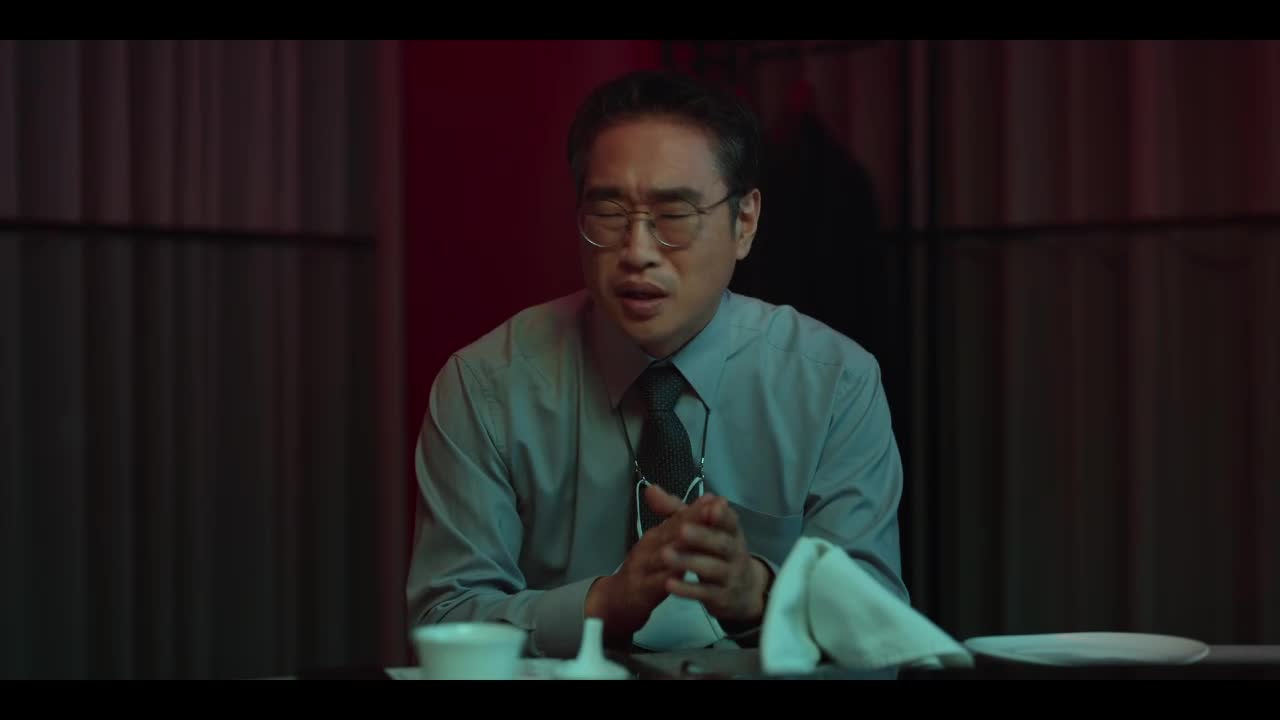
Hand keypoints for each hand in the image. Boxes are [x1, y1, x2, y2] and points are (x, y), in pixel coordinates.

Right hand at [585, 485, 724, 641]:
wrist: (618, 600)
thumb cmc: (645, 570)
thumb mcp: (661, 546)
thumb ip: (678, 527)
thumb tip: (705, 504)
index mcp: (656, 535)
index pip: (678, 519)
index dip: (698, 509)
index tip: (719, 499)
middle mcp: (649, 546)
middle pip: (673, 532)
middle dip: (694, 520)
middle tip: (714, 509)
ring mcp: (643, 567)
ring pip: (664, 554)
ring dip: (681, 544)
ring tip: (699, 534)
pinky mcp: (640, 589)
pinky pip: (656, 583)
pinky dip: (668, 577)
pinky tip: (681, 573)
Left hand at [660, 491, 770, 624]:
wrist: (741, 592)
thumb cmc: (715, 553)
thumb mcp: (701, 530)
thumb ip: (677, 511)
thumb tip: (650, 489)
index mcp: (731, 532)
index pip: (730, 521)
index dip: (722, 515)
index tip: (711, 507)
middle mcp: (735, 553)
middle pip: (722, 544)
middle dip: (703, 536)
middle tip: (682, 530)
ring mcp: (730, 576)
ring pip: (711, 568)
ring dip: (688, 562)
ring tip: (665, 555)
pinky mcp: (722, 597)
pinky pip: (705, 592)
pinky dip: (687, 589)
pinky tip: (668, 584)